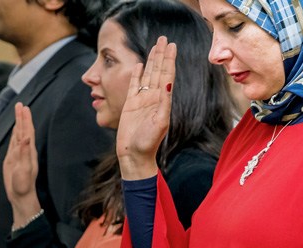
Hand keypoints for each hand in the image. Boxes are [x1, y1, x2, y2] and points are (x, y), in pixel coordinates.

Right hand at [3, 103, 40, 225]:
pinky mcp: (12, 159)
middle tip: (20, 104)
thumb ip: (25, 152)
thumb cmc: (24, 185)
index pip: (28, 131)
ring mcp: (18, 154)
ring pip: (18, 135)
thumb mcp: (25, 169)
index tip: (24, 107)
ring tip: (18, 112)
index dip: (26, 119)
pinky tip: (14, 130)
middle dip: (21, 117)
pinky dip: (14, 134)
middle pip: (23, 130)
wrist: (20, 196)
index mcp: (29, 151)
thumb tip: (27, 137)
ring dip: (18, 123)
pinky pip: (13, 143)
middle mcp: (25, 150)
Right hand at [116, 37, 175, 179]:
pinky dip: (136, 74)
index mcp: (162, 100)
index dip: (169, 60)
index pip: (167, 75)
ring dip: (151, 60)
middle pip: (158, 71)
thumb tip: (168, 83)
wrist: (134, 156)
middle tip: (164, 38)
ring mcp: (141, 100)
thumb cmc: (148, 143)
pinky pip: (133, 85)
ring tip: (155, 46)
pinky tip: (138, 64)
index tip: (172, 45)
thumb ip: (164, 103)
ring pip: (147, 75)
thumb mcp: (160, 123)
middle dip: (161, 54)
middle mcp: (153, 98)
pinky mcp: (130, 105)